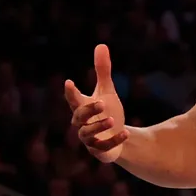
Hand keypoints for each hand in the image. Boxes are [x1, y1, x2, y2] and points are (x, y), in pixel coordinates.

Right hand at [65, 45, 129, 163]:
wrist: (118, 136)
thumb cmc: (107, 111)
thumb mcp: (107, 90)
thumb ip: (102, 71)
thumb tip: (101, 45)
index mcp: (82, 107)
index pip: (73, 99)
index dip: (71, 92)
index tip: (69, 82)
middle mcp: (82, 124)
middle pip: (79, 117)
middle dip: (88, 111)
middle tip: (102, 103)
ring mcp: (89, 139)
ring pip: (87, 134)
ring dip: (99, 127)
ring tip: (112, 120)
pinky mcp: (100, 150)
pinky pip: (103, 147)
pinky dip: (114, 140)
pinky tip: (125, 132)